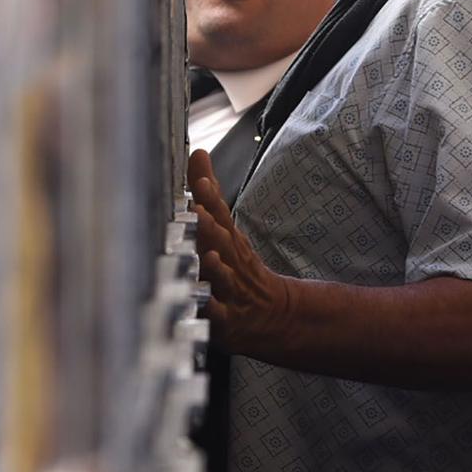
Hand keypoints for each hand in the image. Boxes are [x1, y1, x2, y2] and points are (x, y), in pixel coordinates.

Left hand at [186, 147, 295, 355]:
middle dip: (209, 227)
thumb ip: (209, 194)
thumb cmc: (240, 266)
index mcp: (228, 240)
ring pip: (223, 276)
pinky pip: (219, 313)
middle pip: (222, 242)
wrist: (273, 313)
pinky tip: (206, 299)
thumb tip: (198, 153)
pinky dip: (213, 306)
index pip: (220, 214)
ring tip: (207, 255)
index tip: (202, 181)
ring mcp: (230, 289)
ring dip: (215, 265)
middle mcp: (230, 261)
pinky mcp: (226, 318)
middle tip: (197, 212)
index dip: (211, 198)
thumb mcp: (226, 228)